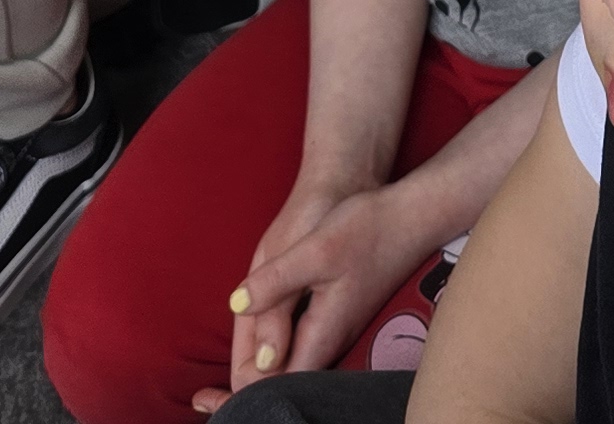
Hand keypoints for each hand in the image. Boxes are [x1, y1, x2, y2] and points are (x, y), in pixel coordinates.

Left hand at [207, 175, 449, 409]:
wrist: (411, 213)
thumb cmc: (364, 228)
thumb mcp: (314, 251)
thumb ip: (275, 285)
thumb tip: (238, 308)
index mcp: (322, 334)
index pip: (274, 385)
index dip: (238, 397)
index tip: (203, 399)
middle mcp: (330, 340)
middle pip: (283, 384)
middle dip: (243, 395)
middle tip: (202, 398)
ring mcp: (336, 330)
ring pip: (291, 368)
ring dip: (257, 376)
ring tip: (218, 388)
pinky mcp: (338, 315)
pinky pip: (301, 350)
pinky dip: (273, 357)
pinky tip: (260, 349)